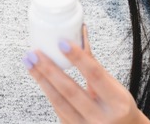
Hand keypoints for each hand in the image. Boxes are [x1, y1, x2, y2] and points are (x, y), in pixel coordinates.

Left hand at [23, 26, 149, 123]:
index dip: (78, 58)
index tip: (62, 42)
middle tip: (34, 53)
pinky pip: (58, 110)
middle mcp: (102, 118)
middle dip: (49, 70)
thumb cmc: (118, 106)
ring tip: (30, 62)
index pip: (95, 75)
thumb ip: (95, 65)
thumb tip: (81, 34)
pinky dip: (49, 92)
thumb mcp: (114, 87)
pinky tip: (40, 78)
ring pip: (59, 102)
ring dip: (42, 80)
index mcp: (117, 102)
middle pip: (70, 91)